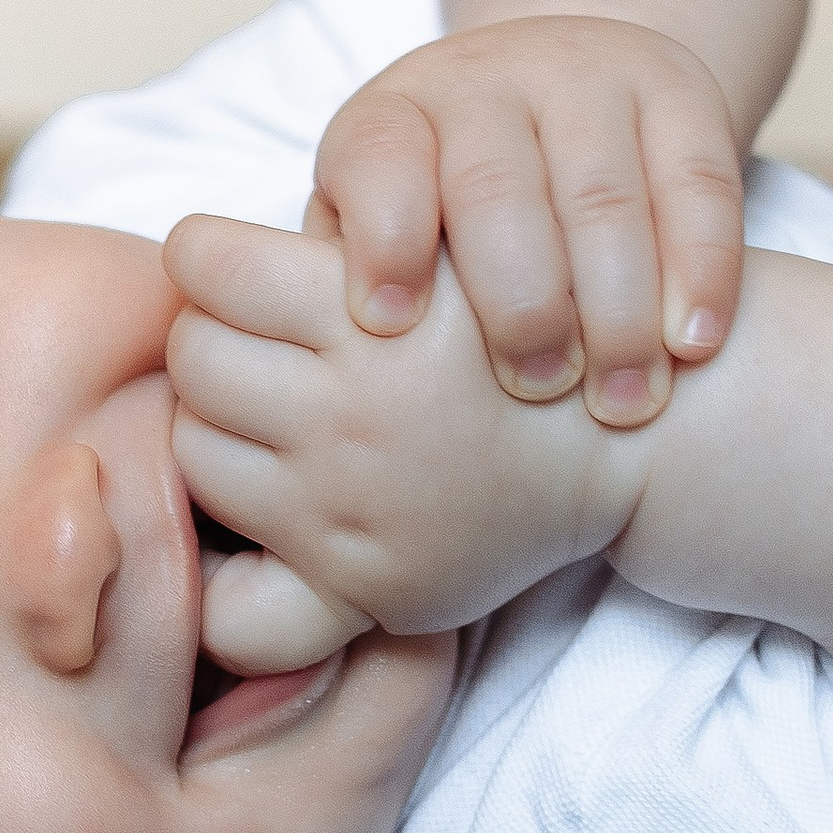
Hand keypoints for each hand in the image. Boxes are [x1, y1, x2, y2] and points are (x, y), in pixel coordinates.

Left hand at [165, 214, 645, 669]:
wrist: (639, 433)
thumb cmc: (525, 316)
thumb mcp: (453, 234)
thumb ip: (342, 231)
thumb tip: (201, 256)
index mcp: (374, 313)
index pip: (208, 266)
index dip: (210, 256)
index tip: (231, 265)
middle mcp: (355, 414)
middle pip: (192, 356)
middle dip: (218, 335)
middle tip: (267, 341)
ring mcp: (351, 510)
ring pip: (193, 451)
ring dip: (220, 428)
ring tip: (283, 415)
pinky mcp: (364, 587)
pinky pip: (236, 601)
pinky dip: (230, 563)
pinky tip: (264, 516)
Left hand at [311, 17, 746, 427]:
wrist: (560, 98)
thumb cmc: (445, 212)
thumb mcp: (376, 226)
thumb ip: (344, 282)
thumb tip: (312, 367)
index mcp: (392, 115)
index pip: (378, 161)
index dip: (382, 242)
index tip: (387, 330)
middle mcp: (485, 80)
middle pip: (496, 187)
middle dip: (517, 302)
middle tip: (530, 394)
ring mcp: (586, 75)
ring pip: (602, 194)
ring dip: (616, 311)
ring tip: (618, 404)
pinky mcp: (677, 89)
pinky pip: (698, 182)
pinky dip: (702, 270)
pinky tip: (692, 345)